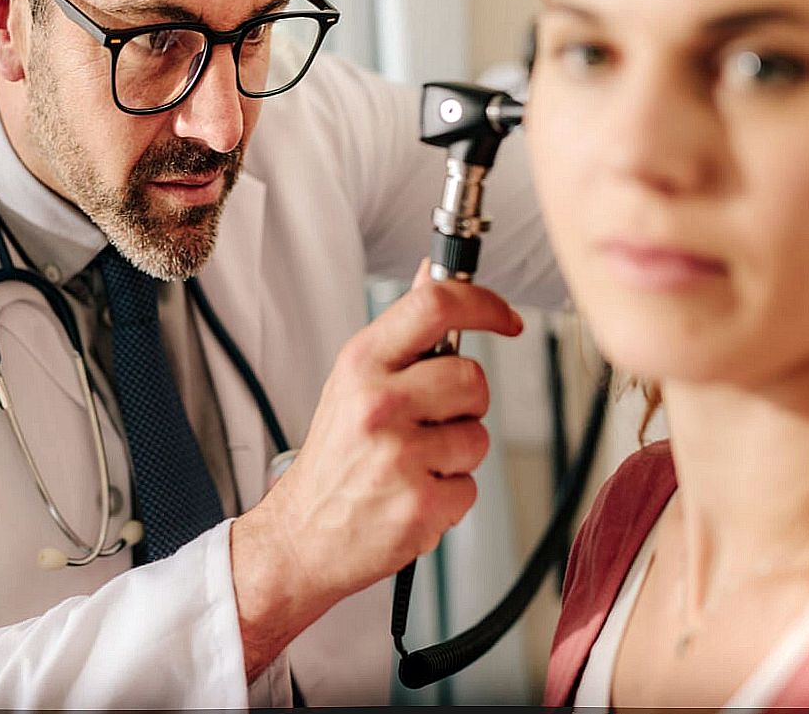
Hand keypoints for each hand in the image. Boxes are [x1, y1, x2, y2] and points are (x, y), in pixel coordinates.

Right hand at [230, 261, 522, 680]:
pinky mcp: (420, 504)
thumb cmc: (334, 457)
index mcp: (361, 364)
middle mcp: (379, 404)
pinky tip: (412, 495)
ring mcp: (399, 455)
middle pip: (473, 379)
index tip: (507, 318)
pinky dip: (449, 496)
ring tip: (413, 464)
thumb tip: (432, 272)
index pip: (435, 305)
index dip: (483, 303)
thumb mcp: (352, 381)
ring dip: (457, 455)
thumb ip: (401, 332)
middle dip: (466, 404)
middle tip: (430, 423)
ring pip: (478, 437)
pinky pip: (470, 487)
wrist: (301, 535)